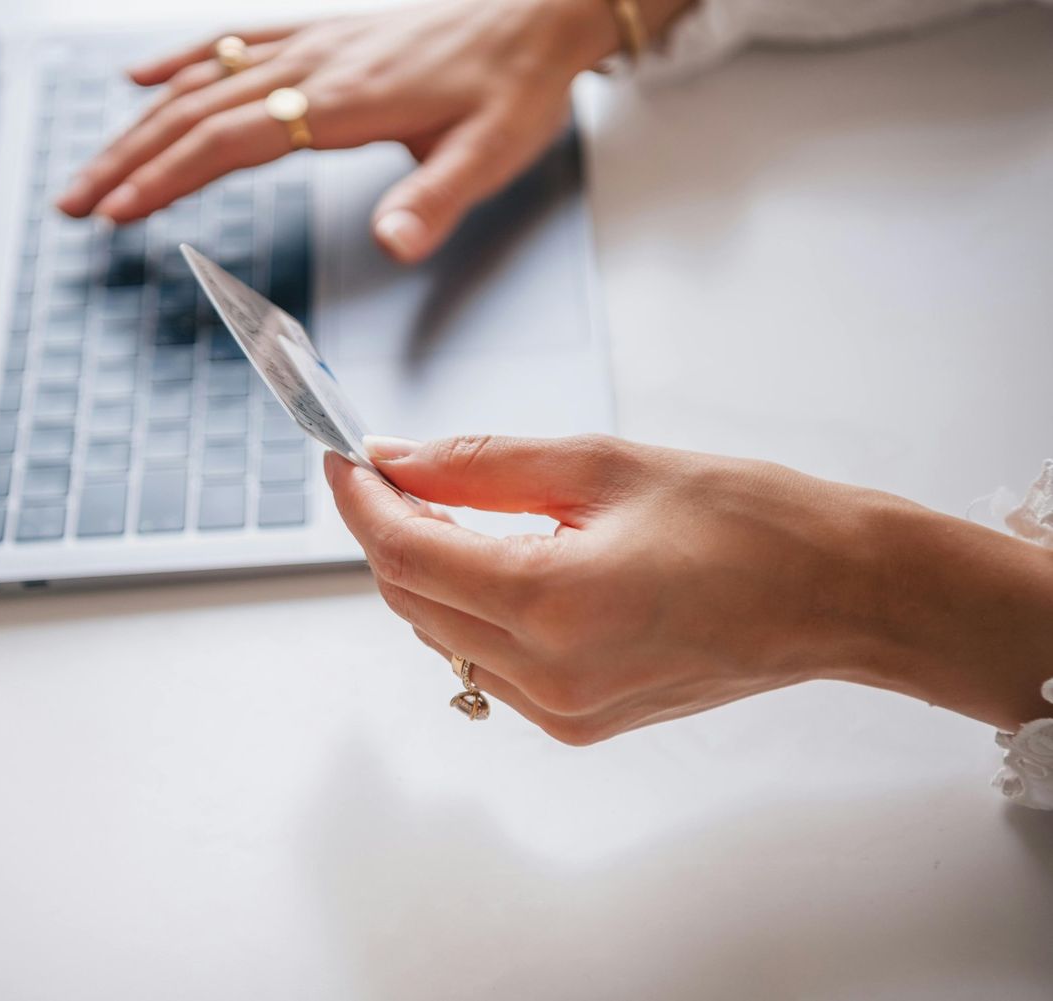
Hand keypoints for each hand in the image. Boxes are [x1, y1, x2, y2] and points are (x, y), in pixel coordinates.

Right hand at [56, 0, 621, 261]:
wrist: (542, 10)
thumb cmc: (517, 85)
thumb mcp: (490, 153)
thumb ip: (435, 200)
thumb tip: (391, 245)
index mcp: (344, 100)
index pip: (233, 142)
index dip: (169, 178)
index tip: (119, 213)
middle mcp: (314, 64)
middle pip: (194, 112)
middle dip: (126, 161)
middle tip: (74, 204)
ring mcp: (311, 42)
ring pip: (201, 81)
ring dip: (137, 125)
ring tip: (92, 167)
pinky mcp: (319, 32)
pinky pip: (232, 41)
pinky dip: (177, 61)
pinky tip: (138, 78)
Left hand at [325, 435, 1052, 740]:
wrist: (837, 596)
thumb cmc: (746, 518)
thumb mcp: (603, 464)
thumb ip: (481, 465)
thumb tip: (395, 459)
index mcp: (550, 602)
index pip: (405, 551)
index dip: (360, 499)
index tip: (342, 457)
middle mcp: (544, 674)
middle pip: (410, 598)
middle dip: (389, 530)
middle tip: (397, 469)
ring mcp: (560, 709)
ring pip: (441, 633)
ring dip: (429, 569)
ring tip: (457, 507)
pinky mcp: (577, 723)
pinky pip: (485, 662)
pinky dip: (472, 608)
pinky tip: (503, 560)